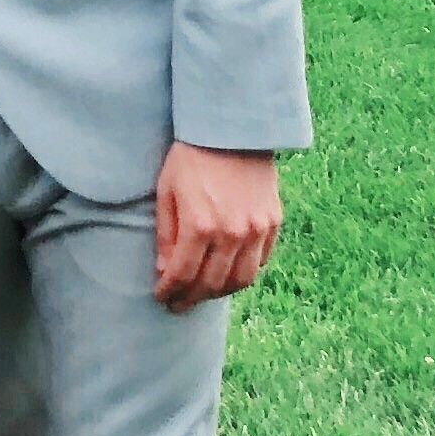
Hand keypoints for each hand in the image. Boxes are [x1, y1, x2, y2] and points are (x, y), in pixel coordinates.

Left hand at [152, 141, 282, 309]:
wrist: (232, 130)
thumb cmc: (190, 158)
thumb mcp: (166, 193)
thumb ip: (166, 235)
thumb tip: (165, 271)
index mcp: (200, 226)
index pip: (184, 275)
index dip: (170, 291)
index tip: (161, 298)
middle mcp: (232, 233)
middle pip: (213, 284)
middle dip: (193, 299)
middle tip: (179, 305)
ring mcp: (257, 229)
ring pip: (242, 279)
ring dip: (220, 292)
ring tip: (203, 293)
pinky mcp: (273, 222)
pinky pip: (260, 261)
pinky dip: (243, 274)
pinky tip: (227, 274)